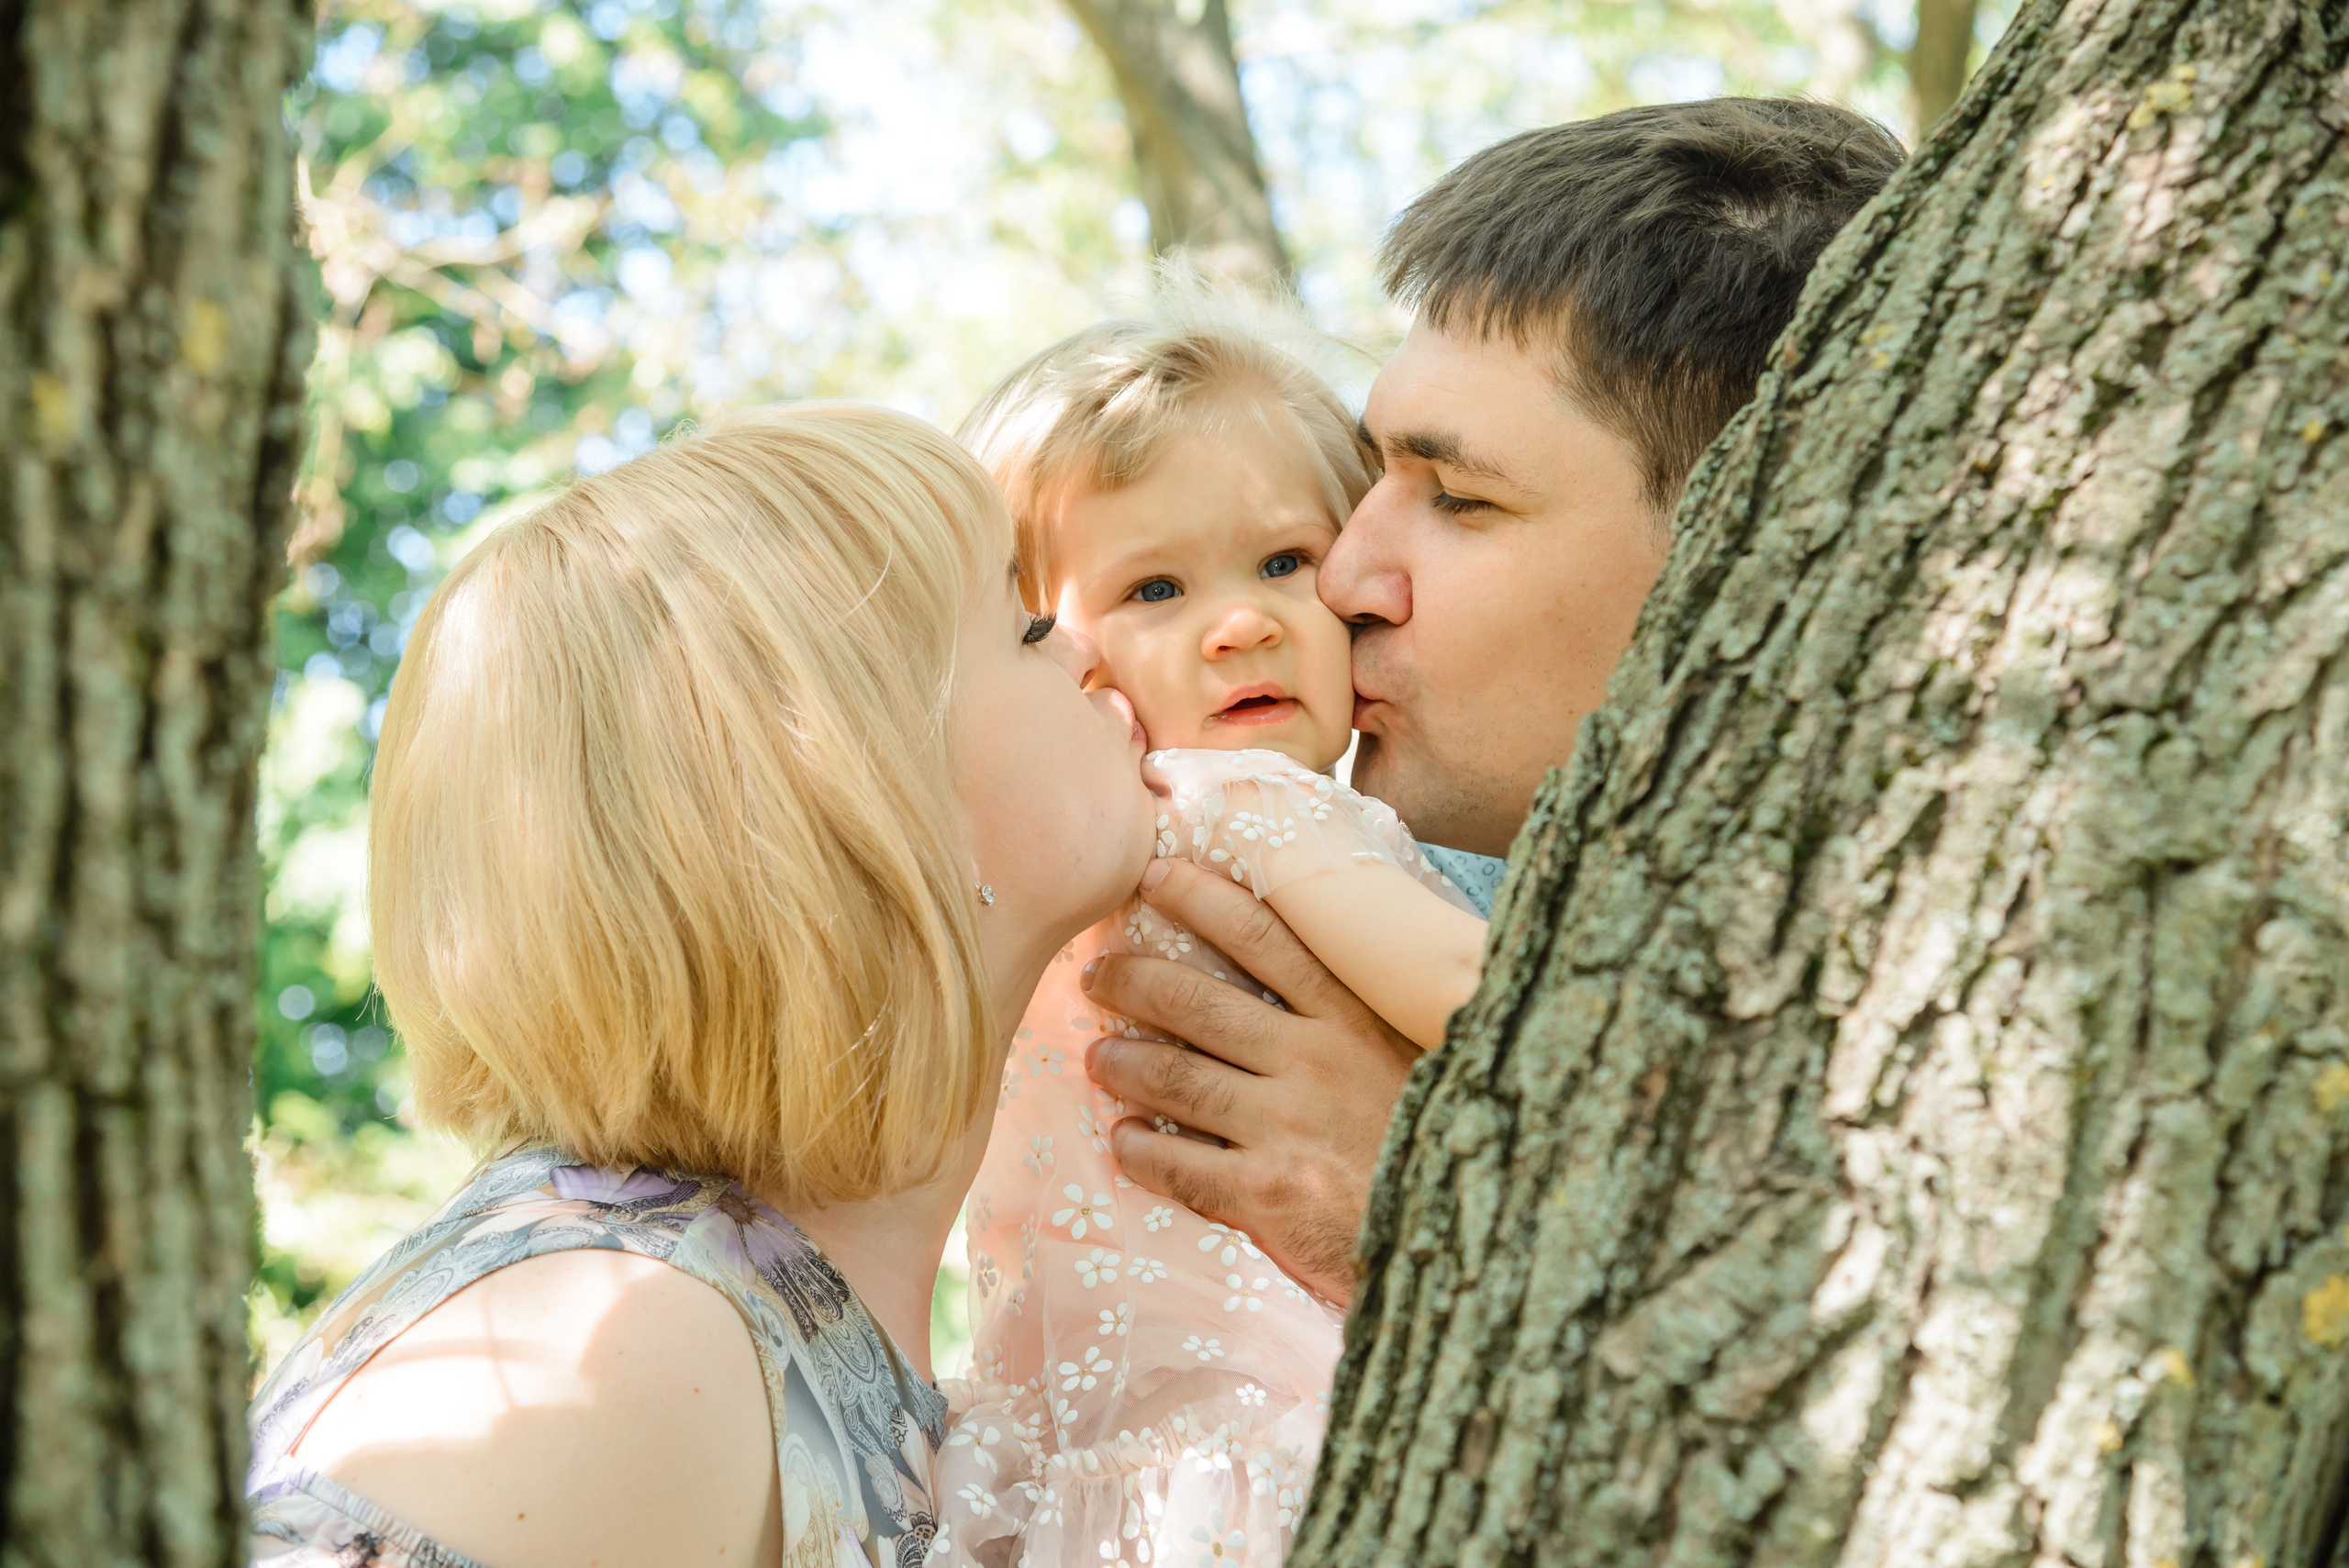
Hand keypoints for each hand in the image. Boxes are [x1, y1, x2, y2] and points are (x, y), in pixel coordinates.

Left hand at [1082, 858, 1417, 1304]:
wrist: (1473, 1238)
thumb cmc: (1440, 1143)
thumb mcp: (1422, 1057)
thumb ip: (1365, 1019)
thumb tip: (1307, 975)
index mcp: (1353, 1017)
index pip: (1264, 936)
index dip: (1201, 898)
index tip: (1154, 875)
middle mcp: (1316, 1060)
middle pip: (1198, 1000)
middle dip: (1134, 980)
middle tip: (1095, 974)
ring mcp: (1290, 1126)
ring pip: (1178, 1077)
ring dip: (1123, 1063)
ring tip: (1097, 1058)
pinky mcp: (1271, 1195)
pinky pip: (1183, 1165)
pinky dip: (1143, 1150)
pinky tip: (1125, 1142)